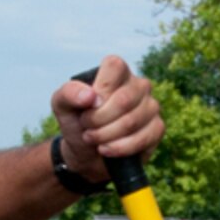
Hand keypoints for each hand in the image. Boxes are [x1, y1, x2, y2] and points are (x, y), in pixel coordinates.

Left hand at [54, 56, 163, 181]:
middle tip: (86, 128)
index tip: (87, 107)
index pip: (114, 66)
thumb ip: (69, 93)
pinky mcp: (157, 128)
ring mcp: (151, 106)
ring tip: (93, 139)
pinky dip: (119, 148)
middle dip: (98, 120)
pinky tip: (107, 150)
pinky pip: (142, 138)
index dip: (99, 90)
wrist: (85, 153)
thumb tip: (90, 96)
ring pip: (131, 121)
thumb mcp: (62, 105)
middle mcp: (138, 85)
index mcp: (117, 72)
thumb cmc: (76, 123)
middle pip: (123, 100)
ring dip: (105, 136)